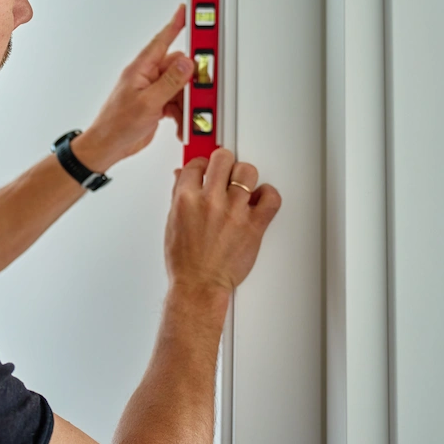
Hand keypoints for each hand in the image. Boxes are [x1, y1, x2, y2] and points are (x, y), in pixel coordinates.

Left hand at [75, 5, 193, 170]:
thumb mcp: (147, 103)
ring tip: (185, 114)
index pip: (162, 40)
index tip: (188, 9)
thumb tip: (186, 64)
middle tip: (199, 88)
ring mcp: (152, 91)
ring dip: (186, 101)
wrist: (108, 147)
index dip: (176, 23)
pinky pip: (176, 101)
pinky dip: (182, 112)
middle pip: (178, 67)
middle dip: (191, 80)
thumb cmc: (116, 125)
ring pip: (180, 86)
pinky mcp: (156, 104)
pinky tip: (181, 122)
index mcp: (141, 69)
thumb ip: (169, 83)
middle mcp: (147, 76)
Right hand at [165, 148, 280, 293]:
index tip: (205, 168)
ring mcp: (234, 212)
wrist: (199, 285)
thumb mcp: (172, 222)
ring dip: (244, 176)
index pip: (196, 164)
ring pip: (247, 172)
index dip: (201, 164)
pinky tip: (259, 199)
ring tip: (241, 185)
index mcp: (186, 199)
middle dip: (223, 162)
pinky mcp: (254, 226)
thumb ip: (179, 195)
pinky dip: (268, 194)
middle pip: (223, 159)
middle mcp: (211, 202)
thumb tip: (183, 176)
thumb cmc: (185, 260)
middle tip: (224, 170)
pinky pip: (271, 198)